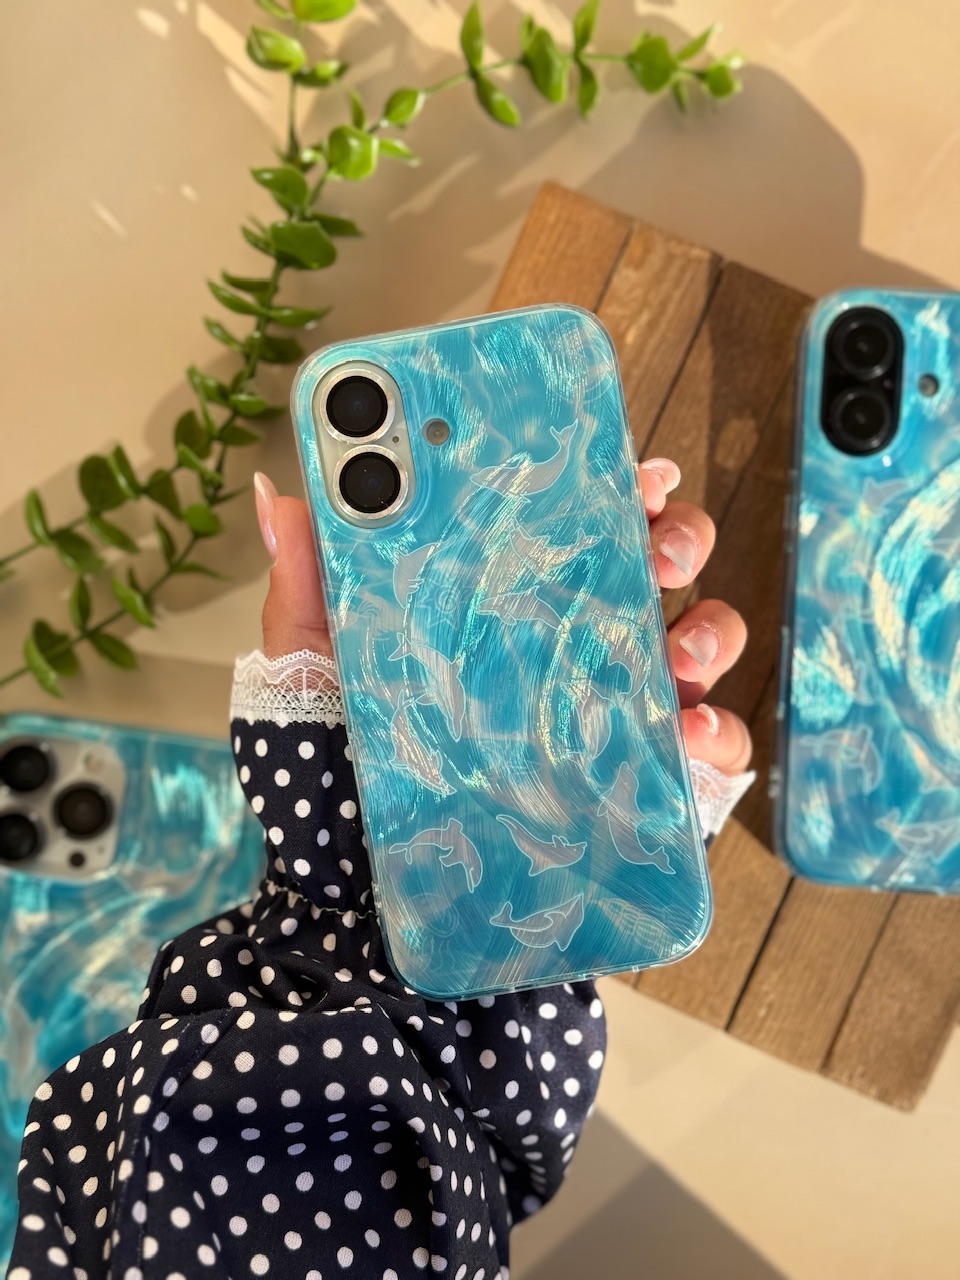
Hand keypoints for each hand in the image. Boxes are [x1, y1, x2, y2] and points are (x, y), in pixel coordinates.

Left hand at [254, 459, 750, 775]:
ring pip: (693, 642)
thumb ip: (307, 593)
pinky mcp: (634, 788)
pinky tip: (689, 731)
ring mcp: (607, 716)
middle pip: (647, 568)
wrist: (357, 916)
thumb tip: (279, 494)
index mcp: (498, 608)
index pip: (567, 526)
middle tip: (659, 549)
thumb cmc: (334, 791)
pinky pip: (700, 751)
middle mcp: (563, 651)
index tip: (627, 469)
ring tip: (682, 646)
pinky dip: (716, 731)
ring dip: (709, 627)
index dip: (607, 485)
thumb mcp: (309, 681)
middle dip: (675, 540)